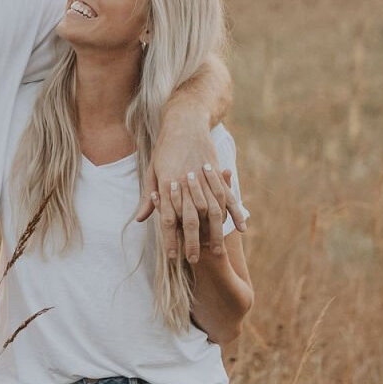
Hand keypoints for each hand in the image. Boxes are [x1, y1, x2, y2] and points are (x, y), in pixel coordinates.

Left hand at [136, 135, 249, 262]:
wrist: (185, 122)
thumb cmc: (165, 148)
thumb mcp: (152, 171)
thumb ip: (149, 197)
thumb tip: (140, 220)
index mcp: (167, 185)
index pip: (168, 219)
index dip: (170, 239)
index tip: (172, 256)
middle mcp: (186, 184)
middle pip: (190, 220)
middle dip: (192, 242)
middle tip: (194, 260)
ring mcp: (204, 179)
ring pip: (212, 212)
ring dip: (214, 233)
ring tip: (216, 250)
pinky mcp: (217, 174)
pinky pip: (229, 197)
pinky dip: (236, 213)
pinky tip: (242, 228)